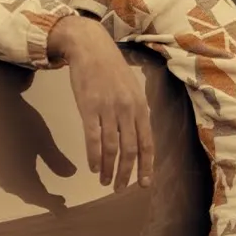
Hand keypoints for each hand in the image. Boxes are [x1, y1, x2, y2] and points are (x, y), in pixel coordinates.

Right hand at [47, 15, 153, 189]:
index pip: (147, 143)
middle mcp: (127, 110)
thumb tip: (139, 134)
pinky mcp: (88, 108)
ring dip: (109, 169)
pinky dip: (95, 156)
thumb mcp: (132, 88)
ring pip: (112, 148)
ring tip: (105, 181)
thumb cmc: (110, 68)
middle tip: (120, 188)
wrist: (90, 47)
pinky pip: (93, 139)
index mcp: (140, 106)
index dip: (146, 166)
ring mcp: (108, 109)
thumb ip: (136, 111)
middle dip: (126, 173)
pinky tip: (94, 167)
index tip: (144, 184)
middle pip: (130, 150)